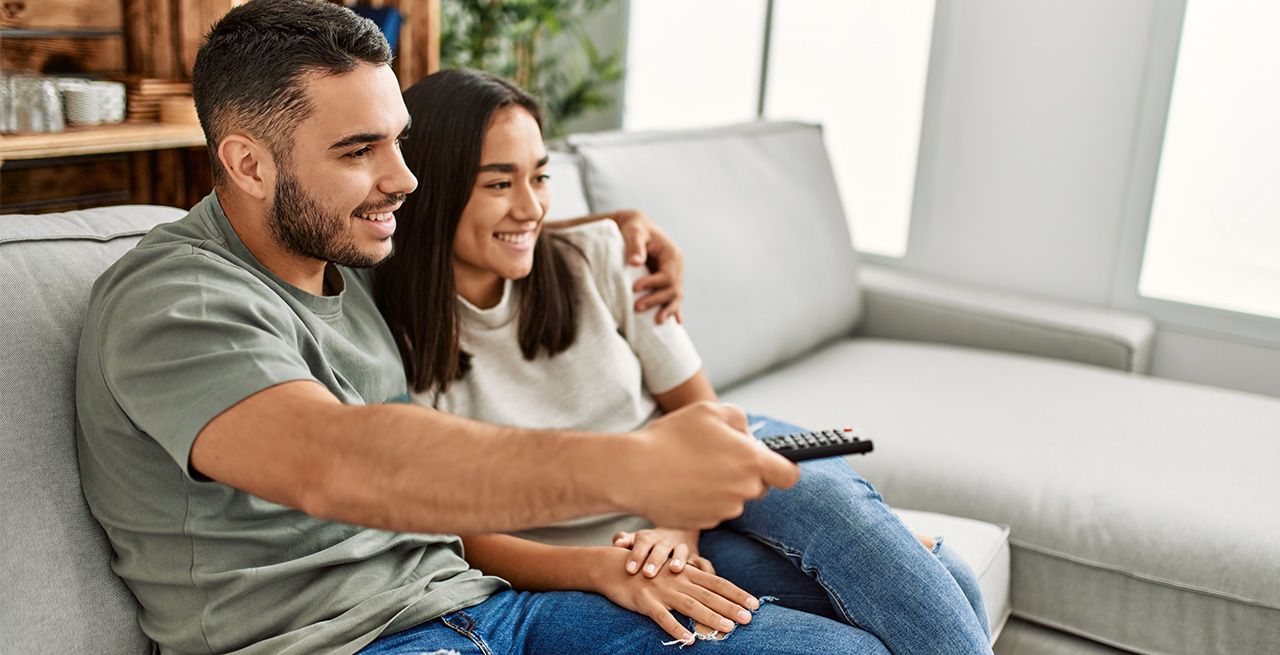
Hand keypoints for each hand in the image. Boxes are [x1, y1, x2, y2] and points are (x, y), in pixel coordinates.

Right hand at [589, 546, 757, 644]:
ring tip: (728, 629)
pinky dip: (675, 628)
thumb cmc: (647, 571)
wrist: (615, 567)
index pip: (717, 583)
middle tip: (750, 618)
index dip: (736, 593)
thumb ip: (692, 582)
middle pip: (709, 594)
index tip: (755, 603)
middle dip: (730, 607)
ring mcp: (662, 591)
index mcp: (686, 572)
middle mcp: (677, 580)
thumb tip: (716, 595)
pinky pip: (662, 617)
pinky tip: (688, 639)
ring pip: (690, 605)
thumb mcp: (672, 573)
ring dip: (710, 617)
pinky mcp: (646, 602)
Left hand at [612, 209, 684, 323]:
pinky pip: (673, 298)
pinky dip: (674, 309)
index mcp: (672, 256)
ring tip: (657, 321)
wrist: (636, 227)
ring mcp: (674, 275)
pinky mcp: (667, 281)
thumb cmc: (634, 228)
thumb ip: (635, 246)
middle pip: (673, 289)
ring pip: (675, 297)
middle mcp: (676, 267)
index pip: (667, 276)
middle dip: (657, 300)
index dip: (653, 284)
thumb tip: (635, 262)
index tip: (635, 288)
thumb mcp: (634, 232)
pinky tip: (676, 322)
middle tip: (637, 307)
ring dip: (667, 309)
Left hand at [613, 528, 708, 576]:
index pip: (642, 544)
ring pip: (683, 552)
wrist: (676, 531)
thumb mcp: (636, 540)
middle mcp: (667, 542)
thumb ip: (625, 540)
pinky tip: (705, 577)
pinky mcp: (697, 557)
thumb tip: (617, 541)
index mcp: (649, 538)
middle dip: (655, 561)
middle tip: (648, 574)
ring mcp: (683, 549)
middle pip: (661, 549)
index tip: (630, 569)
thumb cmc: (649, 543)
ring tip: (675, 570)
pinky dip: (705, 570)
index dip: (636, 556)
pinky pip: (704, 562)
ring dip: (680, 560)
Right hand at [618, 401, 798, 528]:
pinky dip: (703, 499)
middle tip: (717, 456)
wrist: (634, 471)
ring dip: (722, 486)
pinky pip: (713, 510)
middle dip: (745, 473)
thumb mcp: (709, 410)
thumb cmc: (671, 437)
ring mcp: (723, 510)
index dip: (783, 468)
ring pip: (734, 498)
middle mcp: (743, 490)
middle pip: (758, 486)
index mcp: (751, 461)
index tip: (773, 463)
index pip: (789, 475)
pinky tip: (682, 483)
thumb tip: (747, 435)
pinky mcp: (704, 523)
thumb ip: (738, 419)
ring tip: (692, 468)